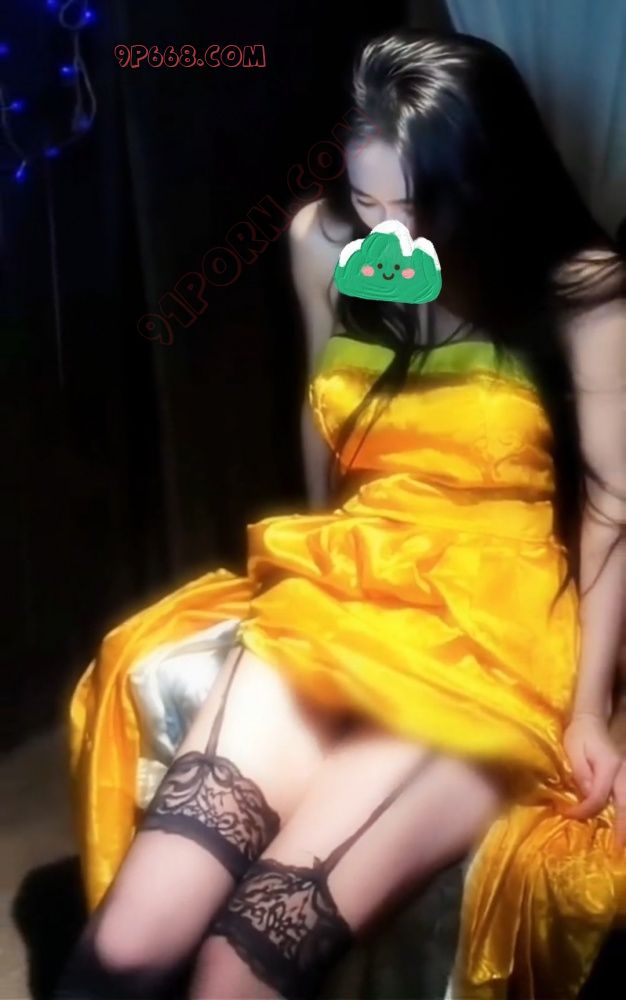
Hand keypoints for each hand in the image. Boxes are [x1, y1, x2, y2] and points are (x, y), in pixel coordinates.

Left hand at [561, 713, 625, 839]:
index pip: (598, 797)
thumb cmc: (579, 736)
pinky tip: (623, 824)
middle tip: (620, 846)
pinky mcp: (625, 776)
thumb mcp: (573, 751)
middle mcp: (622, 772)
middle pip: (625, 803)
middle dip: (624, 826)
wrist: (592, 721)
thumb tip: (587, 795)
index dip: (583, 810)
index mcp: (608, 766)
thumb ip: (581, 773)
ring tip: (624, 840)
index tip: (567, 814)